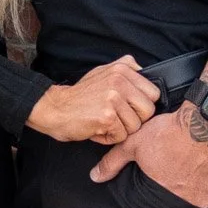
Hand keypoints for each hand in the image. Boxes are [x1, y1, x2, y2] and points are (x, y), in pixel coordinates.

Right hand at [26, 56, 158, 143]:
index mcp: (122, 69)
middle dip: (134, 119)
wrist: (54, 108)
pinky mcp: (107, 117)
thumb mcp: (103, 72)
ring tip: (105, 122)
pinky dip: (109, 138)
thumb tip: (147, 75)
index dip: (141, 104)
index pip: (153, 92)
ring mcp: (113, 98)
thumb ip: (126, 70)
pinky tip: (98, 128)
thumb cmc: (80, 95)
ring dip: (121, 130)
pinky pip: (122, 136)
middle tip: (116, 117)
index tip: (127, 107)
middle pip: (149, 110)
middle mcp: (119, 81)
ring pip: (136, 126)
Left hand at [92, 106, 207, 207]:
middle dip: (169, 192)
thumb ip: (113, 162)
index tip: (156, 180)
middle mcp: (182, 199)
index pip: (151, 205)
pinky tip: (197, 172)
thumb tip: (95, 177)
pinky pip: (207, 194)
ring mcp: (201, 195)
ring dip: (186, 192)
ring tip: (184, 173)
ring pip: (191, 200)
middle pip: (172, 204)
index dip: (152, 191)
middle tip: (171, 175)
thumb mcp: (135, 143)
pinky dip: (202, 187)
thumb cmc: (168, 132)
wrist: (204, 122)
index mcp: (160, 192)